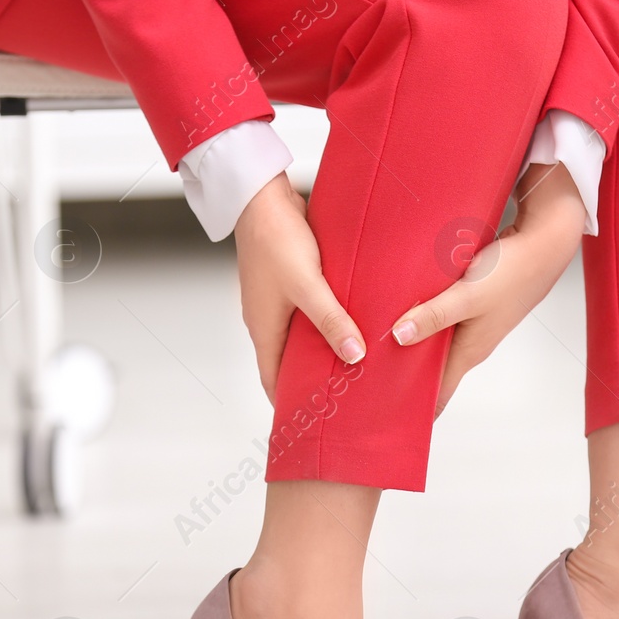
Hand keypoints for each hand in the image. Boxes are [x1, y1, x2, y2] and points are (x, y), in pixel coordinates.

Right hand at [235, 173, 363, 401]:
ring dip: (324, 348)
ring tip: (357, 363)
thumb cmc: (276, 239)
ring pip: (302, 336)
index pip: (274, 381)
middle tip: (346, 396)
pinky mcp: (290, 280)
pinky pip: (310, 312)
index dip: (293, 403)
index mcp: (264, 330)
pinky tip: (353, 321)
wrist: (262, 196)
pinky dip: (328, 322)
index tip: (316, 423)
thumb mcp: (308, 285)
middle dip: (314, 379)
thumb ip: (332, 321)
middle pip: (290, 362)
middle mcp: (267, 320)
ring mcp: (277, 300)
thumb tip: (355, 355)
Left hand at [390, 162, 586, 416]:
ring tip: (371, 348)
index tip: (384, 420)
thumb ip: (433, 316)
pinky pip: (438, 319)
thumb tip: (398, 337)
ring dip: (408, 347)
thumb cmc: (513, 272)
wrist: (546, 243)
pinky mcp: (470, 303)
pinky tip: (396, 311)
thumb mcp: (468, 296)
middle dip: (401, 379)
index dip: (413, 410)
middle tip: (364, 382)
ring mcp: (471, 324)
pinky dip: (419, 320)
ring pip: (432, 344)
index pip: (439, 395)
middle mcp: (470, 343)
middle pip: (430, 371)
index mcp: (469, 352)